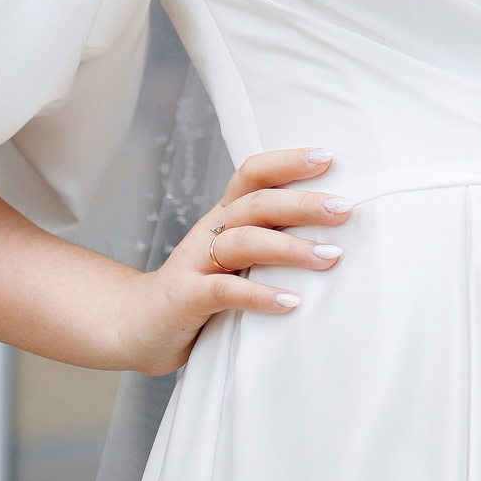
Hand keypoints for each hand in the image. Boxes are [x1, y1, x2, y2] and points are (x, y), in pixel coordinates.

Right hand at [112, 147, 351, 375]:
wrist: (135, 324)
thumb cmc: (199, 289)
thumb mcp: (234, 258)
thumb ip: (270, 240)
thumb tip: (335, 233)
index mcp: (224, 216)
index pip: (253, 174)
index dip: (288, 161)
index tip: (328, 156)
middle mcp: (210, 231)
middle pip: (257, 203)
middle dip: (303, 202)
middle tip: (345, 208)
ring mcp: (195, 263)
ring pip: (244, 241)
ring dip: (290, 247)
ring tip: (330, 257)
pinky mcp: (186, 298)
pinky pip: (224, 291)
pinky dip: (259, 294)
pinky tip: (291, 302)